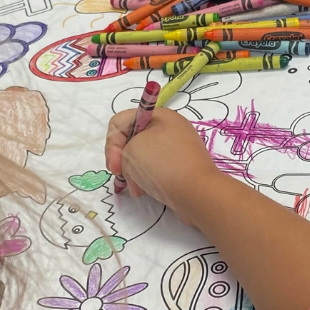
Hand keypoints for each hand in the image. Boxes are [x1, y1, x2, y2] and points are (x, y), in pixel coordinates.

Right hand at [105, 107, 221, 224]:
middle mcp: (169, 128)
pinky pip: (154, 168)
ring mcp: (176, 148)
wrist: (198, 194)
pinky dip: (146, 179)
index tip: (115, 167)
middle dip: (122, 160)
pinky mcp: (179, 166)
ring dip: (133, 172)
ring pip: (140, 156)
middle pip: (130, 139)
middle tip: (123, 176)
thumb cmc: (163, 166)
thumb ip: (121, 149)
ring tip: (137, 188)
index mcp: (160, 115)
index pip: (120, 122)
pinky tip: (145, 191)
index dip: (111, 144)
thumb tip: (132, 161)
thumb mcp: (131, 151)